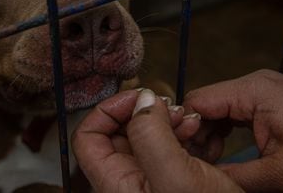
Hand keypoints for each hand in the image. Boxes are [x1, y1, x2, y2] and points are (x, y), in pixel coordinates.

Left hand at [72, 89, 242, 192]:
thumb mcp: (177, 179)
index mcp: (116, 185)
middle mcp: (127, 181)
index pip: (88, 137)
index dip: (108, 111)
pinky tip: (194, 130)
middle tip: (168, 106)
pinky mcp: (169, 178)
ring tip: (186, 118)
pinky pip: (165, 145)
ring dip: (164, 119)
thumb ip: (151, 136)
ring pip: (144, 135)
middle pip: (117, 132)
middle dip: (143, 112)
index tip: (137, 98)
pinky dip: (178, 131)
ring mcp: (149, 179)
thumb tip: (142, 99)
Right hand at [184, 69, 282, 191]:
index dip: (185, 126)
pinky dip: (221, 128)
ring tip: (210, 159)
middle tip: (196, 162)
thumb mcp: (279, 173)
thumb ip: (233, 174)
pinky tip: (220, 148)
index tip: (181, 153)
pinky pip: (231, 109)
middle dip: (196, 132)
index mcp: (253, 91)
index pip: (199, 100)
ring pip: (216, 106)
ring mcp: (259, 88)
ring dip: (208, 132)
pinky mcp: (263, 97)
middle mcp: (253, 82)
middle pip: (205, 103)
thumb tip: (199, 178)